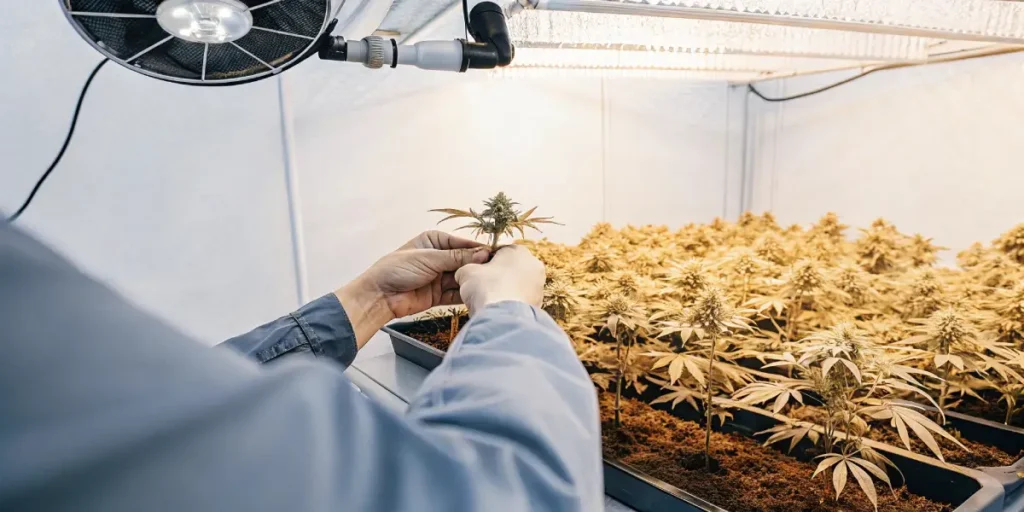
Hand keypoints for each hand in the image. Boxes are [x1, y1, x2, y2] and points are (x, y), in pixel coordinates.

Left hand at [336, 231, 489, 346]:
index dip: (479, 249)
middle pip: (465, 261)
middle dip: (478, 266)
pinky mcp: (439, 295)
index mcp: (435, 241)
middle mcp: (440, 257)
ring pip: (463, 278)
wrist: (379, 295)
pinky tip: (478, 295)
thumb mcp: (429, 258)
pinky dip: (465, 295)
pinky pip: (456, 294)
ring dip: (473, 281)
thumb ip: (456, 257)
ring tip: (490, 284)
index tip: (496, 253)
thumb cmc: (397, 269)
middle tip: (496, 271)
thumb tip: (483, 253)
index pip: (463, 243)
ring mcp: (440, 277)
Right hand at [455, 245, 544, 315]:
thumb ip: (467, 268)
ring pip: (517, 285)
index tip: (475, 272)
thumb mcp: (466, 272)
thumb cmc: (486, 287)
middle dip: (497, 277)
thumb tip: (467, 273)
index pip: (498, 252)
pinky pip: (520, 301)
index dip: (484, 262)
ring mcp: (539, 286)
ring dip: (505, 291)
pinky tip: (499, 310)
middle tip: (482, 287)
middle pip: (510, 268)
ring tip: (490, 301)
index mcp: (518, 250)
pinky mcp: (539, 304)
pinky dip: (511, 304)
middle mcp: (534, 265)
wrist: (503, 318)